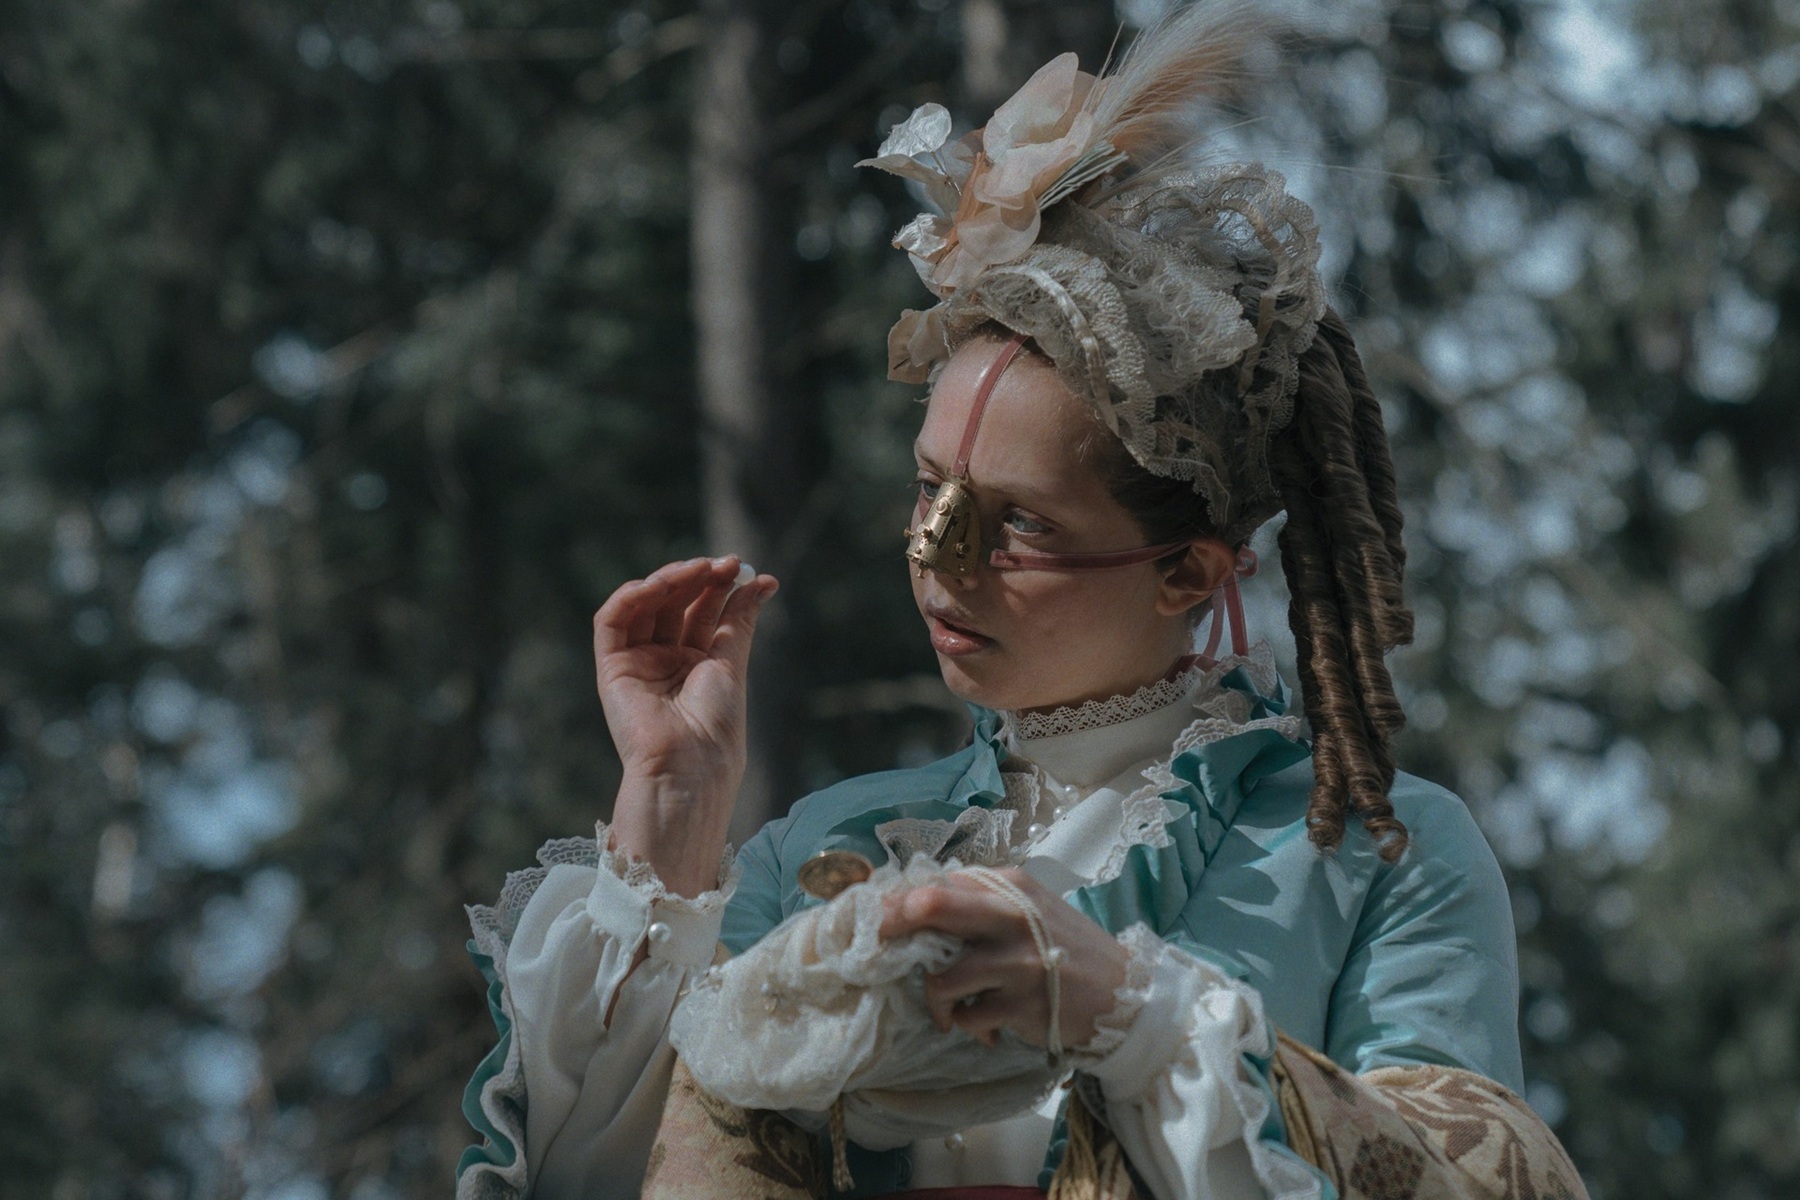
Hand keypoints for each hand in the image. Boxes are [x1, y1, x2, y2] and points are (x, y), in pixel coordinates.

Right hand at [595, 556, 777, 893]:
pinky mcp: (612, 668)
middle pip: (675, 604)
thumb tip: (762, 581)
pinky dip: (630, 596)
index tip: (744, 567)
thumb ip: (738, 619)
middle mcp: (664, 660)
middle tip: (725, 563)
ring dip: (669, 581)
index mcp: (695, 663)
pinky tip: (657, 584)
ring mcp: (637, 662)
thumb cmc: (716, 726)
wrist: (690, 766)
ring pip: (645, 606)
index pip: (702, 611)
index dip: (719, 586)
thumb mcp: (731, 663)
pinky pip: (612, 622)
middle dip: (698, 578)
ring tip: (698, 569)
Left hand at [879, 868, 1129, 1051]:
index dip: (902, 901)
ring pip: (941, 978)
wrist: (1123, 993)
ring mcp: (1016, 961)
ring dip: (936, 1001)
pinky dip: (968, 1026)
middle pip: (931, 904)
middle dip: (893, 925)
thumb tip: (917, 906)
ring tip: (949, 1011)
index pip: (941, 882)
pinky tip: (987, 1027)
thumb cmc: (1068, 948)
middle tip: (882, 947)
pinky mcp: (1021, 1003)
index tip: (886, 921)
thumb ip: (983, 903)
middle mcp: (1011, 915)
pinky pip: (968, 1017)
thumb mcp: (1030, 910)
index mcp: (1010, 885)